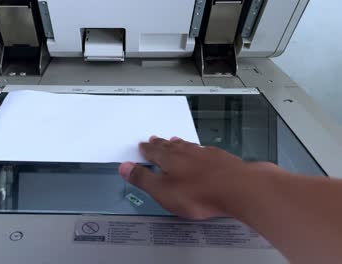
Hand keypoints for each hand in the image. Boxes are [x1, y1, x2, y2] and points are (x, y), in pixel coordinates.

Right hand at [118, 136, 264, 219]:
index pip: (153, 152)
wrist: (238, 188)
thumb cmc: (199, 193)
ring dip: (179, 144)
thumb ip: (142, 179)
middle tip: (155, 139)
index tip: (142, 146)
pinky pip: (205, 151)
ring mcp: (205, 154)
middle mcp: (187, 153)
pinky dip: (199, 150)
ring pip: (188, 146)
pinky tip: (202, 151)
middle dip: (161, 144)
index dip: (146, 150)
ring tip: (175, 141)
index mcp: (169, 160)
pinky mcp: (222, 159)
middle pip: (170, 146)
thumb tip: (124, 167)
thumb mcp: (163, 191)